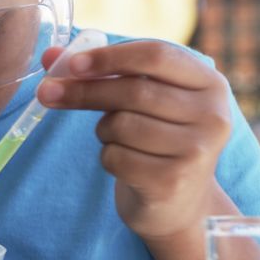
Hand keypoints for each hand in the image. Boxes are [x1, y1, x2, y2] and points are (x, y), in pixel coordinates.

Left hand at [37, 40, 232, 238]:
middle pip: (133, 90)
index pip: (156, 55)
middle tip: (47, 92)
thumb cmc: (153, 141)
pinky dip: (108, 157)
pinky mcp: (174, 180)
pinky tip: (125, 163)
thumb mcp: (136, 102)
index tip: (70, 64)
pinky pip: (117, 157)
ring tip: (115, 138)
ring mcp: (197, 150)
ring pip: (122, 124)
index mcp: (209, 83)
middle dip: (83, 91)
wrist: (178, 205)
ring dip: (103, 130)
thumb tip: (50, 56)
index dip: (109, 57)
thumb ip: (99, 73)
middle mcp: (212, 114)